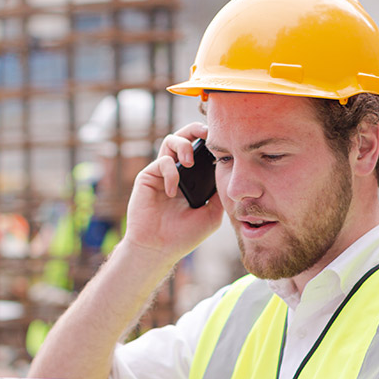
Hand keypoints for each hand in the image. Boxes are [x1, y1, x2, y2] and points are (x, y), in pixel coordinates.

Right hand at [120, 122, 223, 264]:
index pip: (201, 151)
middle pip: (185, 137)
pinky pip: (161, 162)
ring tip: (189, 161)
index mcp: (193, 179)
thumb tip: (231, 173)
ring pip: (170, 141)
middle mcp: (177, 172)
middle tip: (207, 133)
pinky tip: (173, 191)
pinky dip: (170, 172)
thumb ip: (219, 193)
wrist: (159, 249)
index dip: (210, 143)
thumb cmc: (184, 235)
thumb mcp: (212, 214)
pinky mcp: (148, 177)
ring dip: (183, 144)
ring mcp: (162, 173)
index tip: (223, 141)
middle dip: (195, 129)